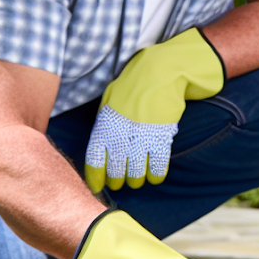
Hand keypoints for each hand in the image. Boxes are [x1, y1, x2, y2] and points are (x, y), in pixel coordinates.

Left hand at [84, 28, 224, 191]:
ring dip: (136, 180)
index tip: (96, 187)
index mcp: (105, 124)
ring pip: (136, 171)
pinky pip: (158, 165)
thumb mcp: (111, 99)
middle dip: (116, 180)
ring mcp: (143, 137)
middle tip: (119, 184)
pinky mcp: (162, 137)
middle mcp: (122, 134)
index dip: (95, 178)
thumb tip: (102, 142)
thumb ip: (105, 121)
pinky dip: (155, 175)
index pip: (94, 160)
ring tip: (136, 181)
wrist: (164, 71)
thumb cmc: (135, 83)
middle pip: (115, 169)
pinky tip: (154, 177)